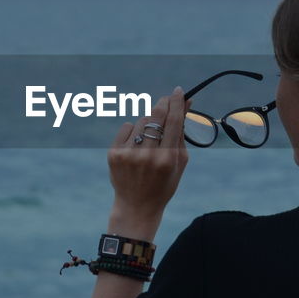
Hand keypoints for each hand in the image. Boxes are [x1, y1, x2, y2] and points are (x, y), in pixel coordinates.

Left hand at [107, 86, 190, 232]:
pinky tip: (136, 147)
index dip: (177, 103)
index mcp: (167, 159)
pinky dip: (133, 132)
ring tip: (150, 140)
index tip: (178, 91)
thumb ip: (181, 133)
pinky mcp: (113, 154)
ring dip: (149, 124)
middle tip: (166, 100)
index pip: (173, 121)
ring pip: (142, 121)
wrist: (136, 206)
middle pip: (156, 116)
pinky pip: (127, 128)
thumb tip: (185, 105)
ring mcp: (128, 154)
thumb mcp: (179, 162)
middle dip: (163, 104)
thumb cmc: (163, 183)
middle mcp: (147, 155)